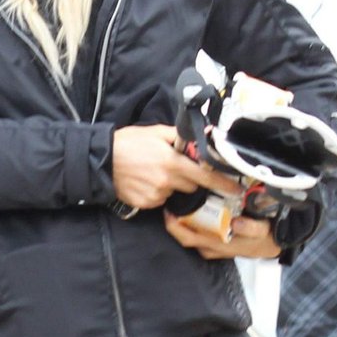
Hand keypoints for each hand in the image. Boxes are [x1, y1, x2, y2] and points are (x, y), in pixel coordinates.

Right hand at [111, 124, 233, 211]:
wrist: (100, 161)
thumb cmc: (128, 143)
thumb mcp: (156, 132)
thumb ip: (181, 136)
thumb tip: (201, 136)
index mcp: (173, 163)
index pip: (206, 176)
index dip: (223, 184)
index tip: (236, 189)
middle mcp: (167, 182)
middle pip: (192, 186)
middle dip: (190, 178)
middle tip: (176, 167)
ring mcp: (156, 195)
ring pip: (175, 193)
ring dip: (172, 185)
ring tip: (155, 172)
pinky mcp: (146, 204)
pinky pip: (160, 200)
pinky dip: (158, 192)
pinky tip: (146, 181)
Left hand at [164, 208, 281, 262]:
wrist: (272, 246)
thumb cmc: (265, 238)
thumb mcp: (262, 231)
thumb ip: (250, 228)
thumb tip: (236, 223)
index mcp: (218, 244)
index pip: (188, 238)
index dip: (174, 226)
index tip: (168, 211)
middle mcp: (211, 247)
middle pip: (185, 237)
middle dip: (175, 222)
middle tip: (171, 204)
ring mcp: (212, 247)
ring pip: (191, 236)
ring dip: (184, 223)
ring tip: (181, 206)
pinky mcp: (215, 244)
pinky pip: (199, 235)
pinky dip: (193, 225)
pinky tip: (194, 213)